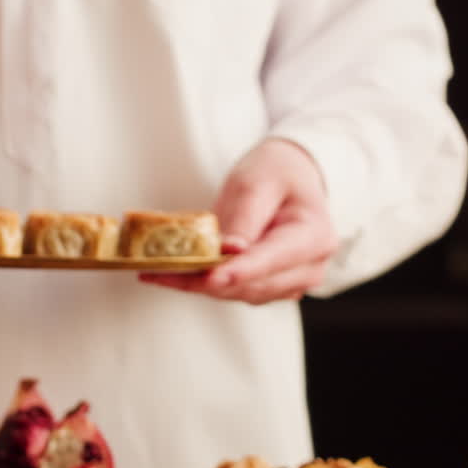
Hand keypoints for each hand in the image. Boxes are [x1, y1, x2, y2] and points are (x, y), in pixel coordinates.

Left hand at [139, 138, 335, 303]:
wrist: (290, 178)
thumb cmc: (277, 173)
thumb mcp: (258, 181)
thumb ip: (245, 217)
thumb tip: (228, 252)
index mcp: (314, 237)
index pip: (272, 260)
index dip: (239, 271)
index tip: (210, 278)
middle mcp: (308, 268)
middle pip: (251, 284)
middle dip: (203, 280)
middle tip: (157, 271)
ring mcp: (290, 283)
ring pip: (237, 293)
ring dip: (195, 284)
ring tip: (154, 271)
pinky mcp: (268, 288)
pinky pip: (232, 291)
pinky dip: (200, 283)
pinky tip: (168, 273)